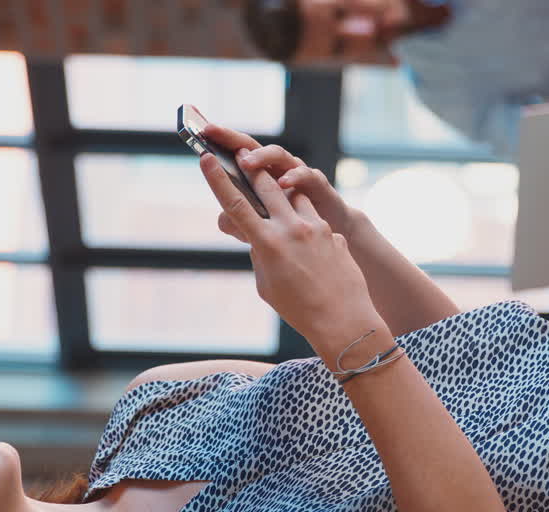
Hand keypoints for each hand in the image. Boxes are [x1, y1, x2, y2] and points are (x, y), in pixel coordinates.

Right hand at [197, 149, 383, 352]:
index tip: (206, 157)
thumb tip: (260, 236)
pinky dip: (304, 221)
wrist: (342, 320)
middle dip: (251, 167)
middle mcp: (290, 228)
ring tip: (275, 195)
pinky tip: (308, 245)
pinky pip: (313, 218)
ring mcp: (315, 227)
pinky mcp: (333, 233)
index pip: (235, 204)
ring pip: (293, 195)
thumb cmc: (299, 309)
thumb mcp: (267, 284)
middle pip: (265, 185)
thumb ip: (260, 254)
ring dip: (281, 191)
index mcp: (267, 243)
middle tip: (240, 153)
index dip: (217, 179)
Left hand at [202, 125, 363, 241]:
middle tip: (211, 130)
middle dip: (231, 137)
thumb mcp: (262, 227)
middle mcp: (276, 169)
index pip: (233, 153)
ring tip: (245, 161)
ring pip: (279, 155)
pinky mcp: (318, 186)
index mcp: (258, 176)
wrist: (328, 240)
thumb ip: (242, 223)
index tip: (197, 129)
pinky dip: (295, 177)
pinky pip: (307, 176)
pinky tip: (284, 184)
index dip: (218, 140)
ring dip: (261, 155)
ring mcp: (297, 174)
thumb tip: (222, 220)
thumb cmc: (291, 229)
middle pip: (251, 146)